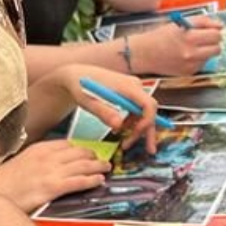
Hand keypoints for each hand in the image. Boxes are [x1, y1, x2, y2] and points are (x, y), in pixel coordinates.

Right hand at [0, 140, 110, 212]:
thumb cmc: (2, 182)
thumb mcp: (21, 161)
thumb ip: (37, 159)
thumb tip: (50, 162)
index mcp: (39, 149)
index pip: (67, 144)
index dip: (81, 148)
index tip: (88, 151)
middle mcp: (48, 157)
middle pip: (79, 152)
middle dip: (93, 155)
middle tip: (101, 158)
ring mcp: (51, 171)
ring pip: (83, 165)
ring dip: (98, 166)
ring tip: (106, 167)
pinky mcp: (53, 187)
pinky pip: (79, 181)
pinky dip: (92, 180)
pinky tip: (99, 180)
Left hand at [26, 64, 158, 150]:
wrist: (76, 75)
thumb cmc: (81, 86)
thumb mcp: (88, 101)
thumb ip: (104, 113)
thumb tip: (119, 126)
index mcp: (127, 86)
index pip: (148, 104)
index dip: (147, 122)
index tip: (136, 135)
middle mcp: (134, 85)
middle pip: (149, 110)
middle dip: (149, 130)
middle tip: (149, 150)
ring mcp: (133, 88)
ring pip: (144, 112)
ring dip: (138, 129)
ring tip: (125, 143)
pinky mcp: (129, 93)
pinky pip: (137, 110)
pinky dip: (132, 123)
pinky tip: (120, 129)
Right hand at [130, 17, 222, 76]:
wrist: (143, 54)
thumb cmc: (160, 36)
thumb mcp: (179, 23)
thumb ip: (201, 22)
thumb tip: (220, 25)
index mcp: (189, 35)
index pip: (215, 34)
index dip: (215, 31)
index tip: (212, 30)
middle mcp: (191, 51)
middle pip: (217, 47)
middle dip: (214, 42)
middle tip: (206, 39)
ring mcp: (190, 64)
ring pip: (211, 56)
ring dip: (207, 51)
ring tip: (195, 47)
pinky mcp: (188, 72)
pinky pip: (202, 64)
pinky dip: (199, 59)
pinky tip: (188, 55)